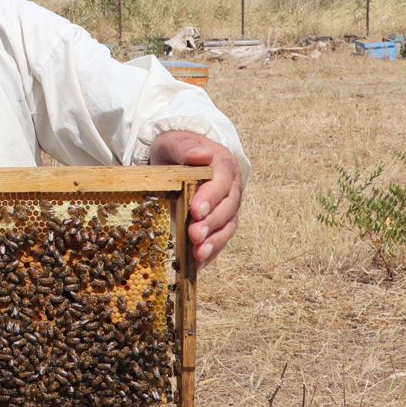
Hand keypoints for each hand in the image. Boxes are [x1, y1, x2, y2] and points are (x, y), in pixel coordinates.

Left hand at [149, 130, 244, 268]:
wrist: (176, 156)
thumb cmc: (175, 149)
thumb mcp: (174, 142)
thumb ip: (186, 148)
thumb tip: (202, 155)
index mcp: (223, 163)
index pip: (221, 181)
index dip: (210, 197)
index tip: (195, 210)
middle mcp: (231, 186)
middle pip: (227, 207)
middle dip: (211, 223)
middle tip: (194, 235)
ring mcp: (228, 205)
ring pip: (228, 226)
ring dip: (214, 241)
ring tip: (198, 254)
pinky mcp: (220, 221)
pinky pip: (220, 238)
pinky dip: (211, 252)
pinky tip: (198, 264)